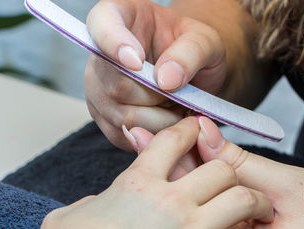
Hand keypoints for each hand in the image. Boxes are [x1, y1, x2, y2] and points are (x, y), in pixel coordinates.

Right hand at [32, 117, 272, 228]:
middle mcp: (168, 201)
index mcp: (135, 184)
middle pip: (219, 167)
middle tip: (232, 180)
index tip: (196, 129)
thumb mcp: (65, 221)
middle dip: (228, 171)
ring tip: (257, 208)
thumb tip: (97, 202)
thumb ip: (88, 204)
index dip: (187, 130)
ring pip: (241, 197)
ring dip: (253, 202)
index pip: (171, 141)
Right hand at [84, 0, 226, 150]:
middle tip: (183, 90)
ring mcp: (98, 90)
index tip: (137, 61)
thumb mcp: (206, 42)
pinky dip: (157, 134)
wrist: (191, 73)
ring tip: (177, 102)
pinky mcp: (106, 120)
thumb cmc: (194, 50)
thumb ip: (191, 53)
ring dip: (163, 118)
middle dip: (160, 96)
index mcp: (119, 18)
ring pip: (126, 117)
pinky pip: (129, 136)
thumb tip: (165, 80)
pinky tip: (168, 117)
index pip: (101, 25)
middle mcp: (99, 56)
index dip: (114, 43)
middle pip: (118, 86)